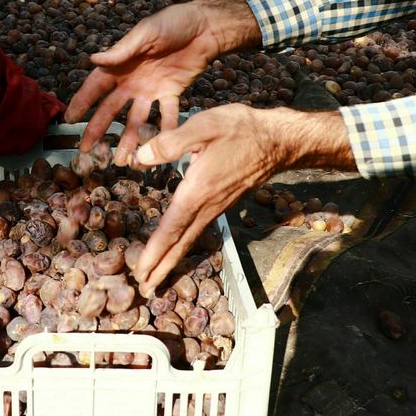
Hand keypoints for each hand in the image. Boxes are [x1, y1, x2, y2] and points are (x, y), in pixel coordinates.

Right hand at [64, 0, 261, 164]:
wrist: (205, 26)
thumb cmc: (172, 22)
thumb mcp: (145, 33)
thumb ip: (121, 50)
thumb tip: (93, 60)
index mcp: (120, 64)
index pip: (95, 86)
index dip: (82, 102)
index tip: (69, 120)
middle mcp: (131, 81)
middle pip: (111, 109)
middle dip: (97, 129)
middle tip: (86, 150)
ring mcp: (151, 89)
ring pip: (136, 119)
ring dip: (129, 138)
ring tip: (122, 160)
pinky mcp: (171, 93)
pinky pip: (166, 115)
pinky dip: (165, 129)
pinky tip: (161, 146)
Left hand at [129, 104, 354, 294]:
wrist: (277, 139)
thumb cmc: (239, 129)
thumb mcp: (203, 126)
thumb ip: (170, 143)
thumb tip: (139, 158)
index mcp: (197, 190)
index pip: (171, 228)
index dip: (154, 251)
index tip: (140, 272)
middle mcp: (207, 205)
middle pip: (181, 243)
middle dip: (161, 267)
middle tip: (144, 288)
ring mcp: (217, 206)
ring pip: (190, 239)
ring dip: (172, 259)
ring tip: (157, 276)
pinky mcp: (223, 202)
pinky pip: (199, 229)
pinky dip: (184, 244)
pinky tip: (179, 246)